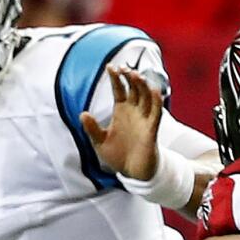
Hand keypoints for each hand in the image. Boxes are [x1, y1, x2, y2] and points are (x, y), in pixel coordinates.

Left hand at [81, 66, 162, 181]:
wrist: (133, 172)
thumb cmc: (118, 155)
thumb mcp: (100, 142)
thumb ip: (92, 129)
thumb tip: (83, 114)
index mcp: (121, 110)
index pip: (119, 89)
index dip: (115, 78)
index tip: (110, 66)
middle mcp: (134, 111)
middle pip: (134, 88)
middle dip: (130, 77)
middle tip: (124, 67)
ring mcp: (144, 119)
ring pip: (146, 97)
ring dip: (142, 86)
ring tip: (136, 75)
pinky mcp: (152, 130)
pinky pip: (156, 113)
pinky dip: (156, 101)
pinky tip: (154, 91)